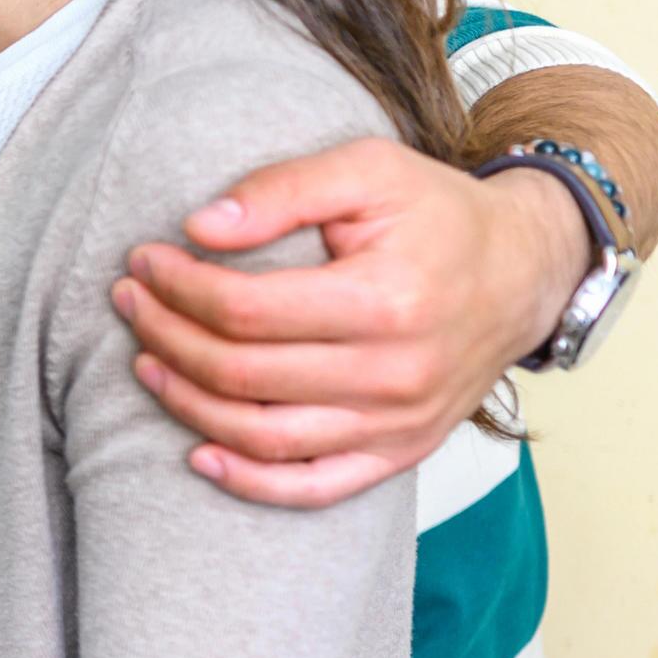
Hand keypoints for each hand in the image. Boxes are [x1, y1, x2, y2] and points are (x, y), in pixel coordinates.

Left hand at [110, 137, 588, 508]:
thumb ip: (283, 190)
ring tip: (146, 363)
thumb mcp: (369, 171)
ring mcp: (397, 422)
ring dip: (187, 404)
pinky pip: (312, 486)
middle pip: (241, 373)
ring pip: (262, 435)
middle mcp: (393, 373)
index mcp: (385, 300)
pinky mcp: (399, 452)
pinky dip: (248, 481)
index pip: (244, 310)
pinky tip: (198, 455)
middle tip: (131, 303)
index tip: (143, 263)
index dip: (178, 288)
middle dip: (167, 337)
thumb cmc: (439, 216)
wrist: (525, 270)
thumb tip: (199, 226)